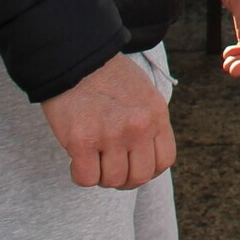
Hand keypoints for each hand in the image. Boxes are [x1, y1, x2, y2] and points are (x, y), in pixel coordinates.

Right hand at [40, 53, 174, 189]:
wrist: (75, 59)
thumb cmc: (107, 76)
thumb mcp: (143, 94)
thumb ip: (148, 122)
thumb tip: (144, 154)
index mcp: (156, 114)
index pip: (164, 161)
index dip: (147, 169)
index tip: (132, 165)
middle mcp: (139, 127)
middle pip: (140, 176)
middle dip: (124, 178)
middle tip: (109, 166)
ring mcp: (112, 135)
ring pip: (112, 180)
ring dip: (101, 175)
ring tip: (92, 158)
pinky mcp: (82, 141)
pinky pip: (86, 178)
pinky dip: (80, 174)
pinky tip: (76, 159)